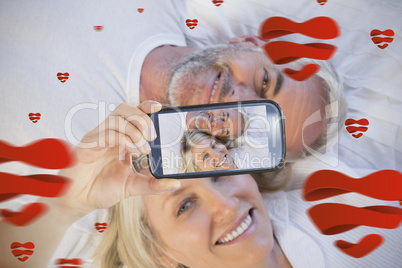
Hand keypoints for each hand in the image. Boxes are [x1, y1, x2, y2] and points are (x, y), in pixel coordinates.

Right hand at [57, 101, 179, 215]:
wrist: (78, 202)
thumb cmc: (101, 190)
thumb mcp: (133, 186)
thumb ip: (153, 184)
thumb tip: (175, 183)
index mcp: (119, 139)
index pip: (132, 114)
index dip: (145, 106)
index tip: (159, 107)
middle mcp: (108, 134)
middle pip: (124, 110)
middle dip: (142, 118)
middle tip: (153, 136)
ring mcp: (96, 138)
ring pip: (116, 118)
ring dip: (134, 130)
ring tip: (144, 149)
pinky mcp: (86, 145)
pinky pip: (106, 133)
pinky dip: (123, 139)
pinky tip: (132, 152)